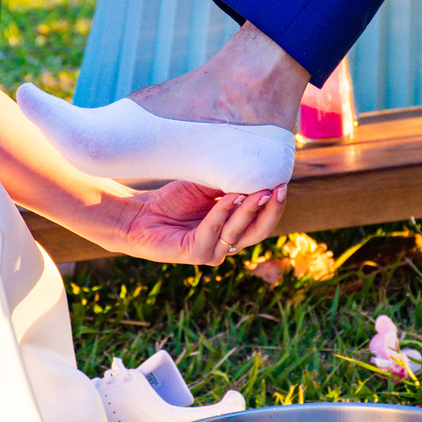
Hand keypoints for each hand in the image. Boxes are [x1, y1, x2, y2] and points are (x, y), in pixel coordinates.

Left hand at [116, 182, 286, 264]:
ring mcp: (212, 252)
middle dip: (271, 210)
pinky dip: (222, 213)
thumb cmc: (173, 200)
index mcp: (235, 230)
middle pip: (259, 231)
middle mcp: (227, 244)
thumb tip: (257, 167)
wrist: (139, 214)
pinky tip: (230, 197)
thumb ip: (229, 182)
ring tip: (259, 191)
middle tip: (279, 188)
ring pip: (238, 231)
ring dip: (249, 210)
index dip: (274, 203)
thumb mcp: (207, 186)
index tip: (282, 181)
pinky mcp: (194, 254)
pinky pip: (213, 231)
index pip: (263, 220)